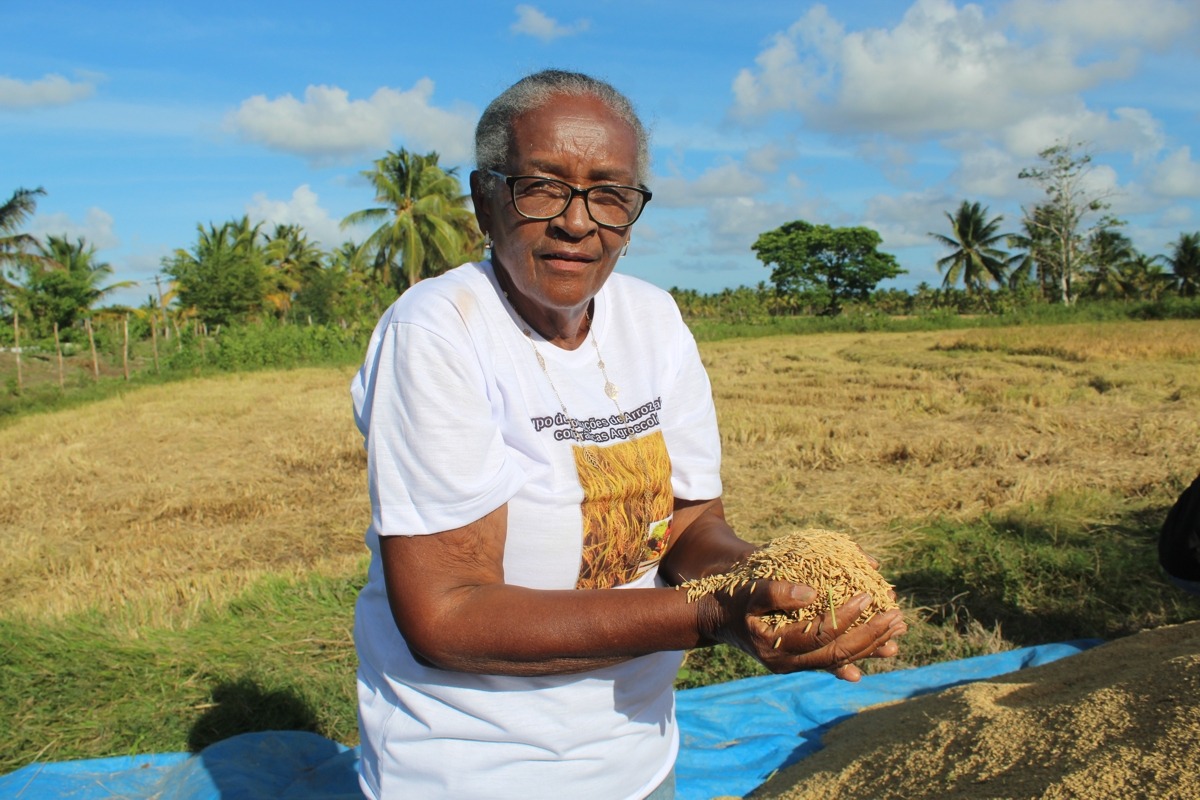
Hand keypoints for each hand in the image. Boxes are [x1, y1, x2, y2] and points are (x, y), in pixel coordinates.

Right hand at [698, 580, 905, 681]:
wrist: (712, 618)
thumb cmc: (730, 599)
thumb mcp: (749, 591)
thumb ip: (777, 592)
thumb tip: (812, 593)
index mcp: (777, 647)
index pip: (820, 635)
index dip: (846, 617)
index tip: (866, 596)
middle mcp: (788, 663)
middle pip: (838, 654)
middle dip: (871, 636)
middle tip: (897, 618)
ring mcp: (794, 665)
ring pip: (839, 660)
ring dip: (871, 646)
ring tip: (898, 633)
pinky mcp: (798, 660)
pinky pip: (832, 659)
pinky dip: (856, 652)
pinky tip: (877, 649)